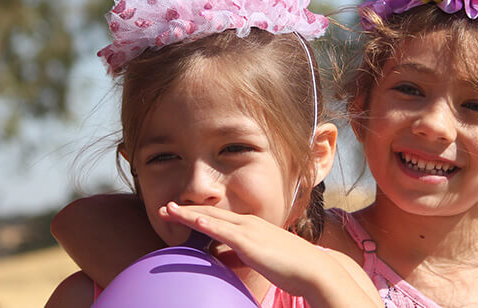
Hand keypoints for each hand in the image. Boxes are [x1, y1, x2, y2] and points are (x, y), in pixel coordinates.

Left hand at [159, 203, 380, 307]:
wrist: (313, 269)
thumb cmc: (290, 267)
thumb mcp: (259, 259)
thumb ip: (239, 256)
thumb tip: (219, 259)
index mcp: (251, 226)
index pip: (218, 218)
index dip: (196, 214)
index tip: (177, 213)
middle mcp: (248, 223)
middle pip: (210, 213)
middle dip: (185, 210)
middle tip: (164, 208)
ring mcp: (249, 231)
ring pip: (213, 219)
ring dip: (188, 214)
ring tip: (168, 211)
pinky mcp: (251, 243)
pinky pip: (224, 232)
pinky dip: (207, 225)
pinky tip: (193, 221)